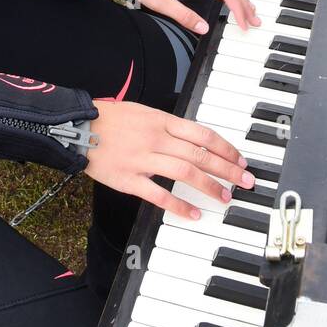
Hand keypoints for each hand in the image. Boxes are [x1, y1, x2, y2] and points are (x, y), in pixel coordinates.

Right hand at [85, 100, 254, 219]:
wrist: (80, 127)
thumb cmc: (112, 119)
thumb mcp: (145, 112)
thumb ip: (169, 126)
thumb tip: (195, 139)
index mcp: (163, 120)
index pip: (203, 134)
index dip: (226, 148)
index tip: (240, 160)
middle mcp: (157, 139)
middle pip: (200, 155)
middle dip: (228, 169)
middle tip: (245, 181)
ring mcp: (143, 159)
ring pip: (185, 173)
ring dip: (209, 186)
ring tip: (225, 198)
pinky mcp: (129, 179)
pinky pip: (158, 195)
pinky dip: (178, 206)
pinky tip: (193, 214)